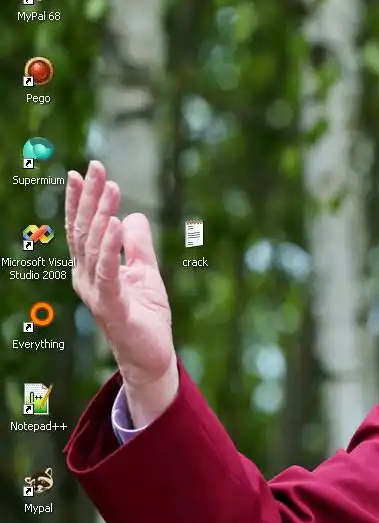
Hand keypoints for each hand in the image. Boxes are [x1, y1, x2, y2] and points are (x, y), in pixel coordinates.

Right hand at [65, 161, 177, 425]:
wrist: (153, 356)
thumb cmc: (146, 316)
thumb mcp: (146, 272)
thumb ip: (138, 246)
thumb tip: (132, 216)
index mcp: (92, 268)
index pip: (84, 228)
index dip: (82, 200)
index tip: (84, 171)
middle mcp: (87, 277)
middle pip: (85, 230)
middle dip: (89, 197)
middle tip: (95, 167)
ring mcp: (96, 293)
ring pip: (94, 246)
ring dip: (101, 214)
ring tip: (110, 188)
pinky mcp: (112, 307)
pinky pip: (108, 272)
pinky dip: (109, 247)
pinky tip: (113, 224)